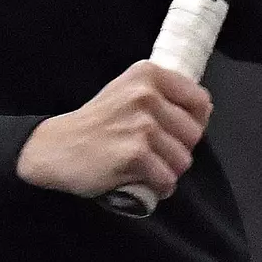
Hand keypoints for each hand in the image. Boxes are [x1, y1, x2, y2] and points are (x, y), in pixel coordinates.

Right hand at [15, 61, 211, 200]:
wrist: (57, 147)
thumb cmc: (96, 123)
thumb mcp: (128, 92)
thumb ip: (162, 95)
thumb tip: (204, 109)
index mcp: (148, 74)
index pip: (200, 101)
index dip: (193, 121)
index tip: (173, 130)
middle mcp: (146, 94)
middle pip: (194, 134)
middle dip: (177, 149)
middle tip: (152, 151)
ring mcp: (141, 125)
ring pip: (183, 160)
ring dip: (167, 170)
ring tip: (144, 166)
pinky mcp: (135, 155)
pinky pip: (167, 180)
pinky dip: (157, 187)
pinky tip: (140, 180)